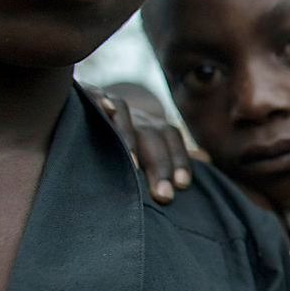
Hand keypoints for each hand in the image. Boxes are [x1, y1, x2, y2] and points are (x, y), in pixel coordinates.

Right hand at [91, 89, 191, 203]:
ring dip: (129, 138)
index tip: (182, 186)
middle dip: (160, 165)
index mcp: (152, 127)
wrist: (93, 107)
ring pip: (124, 112)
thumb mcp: (149, 148)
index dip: (179, 160)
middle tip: (163, 196)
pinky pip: (92, 94)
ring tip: (132, 167)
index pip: (171, 138)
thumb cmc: (126, 141)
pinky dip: (100, 100)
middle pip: (152, 134)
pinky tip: (105, 111)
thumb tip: (206, 159)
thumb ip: (172, 156)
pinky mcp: (83, 96)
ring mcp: (109, 104)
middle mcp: (134, 115)